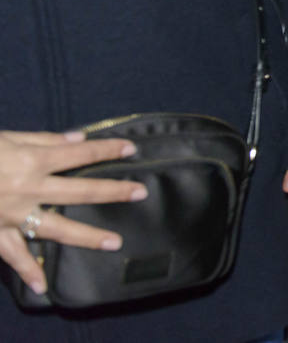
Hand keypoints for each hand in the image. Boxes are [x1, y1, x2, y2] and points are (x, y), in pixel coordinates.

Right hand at [0, 130, 147, 293]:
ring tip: (113, 243)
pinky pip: (12, 254)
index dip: (106, 149)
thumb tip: (77, 139)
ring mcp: (12, 214)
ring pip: (56, 228)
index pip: (79, 153)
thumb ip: (42, 140)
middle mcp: (28, 189)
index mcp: (31, 160)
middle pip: (79, 191)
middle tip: (140, 193)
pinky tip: (42, 285)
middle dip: (112, 191)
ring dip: (86, 237)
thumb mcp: (7, 138)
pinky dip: (27, 270)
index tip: (131, 148)